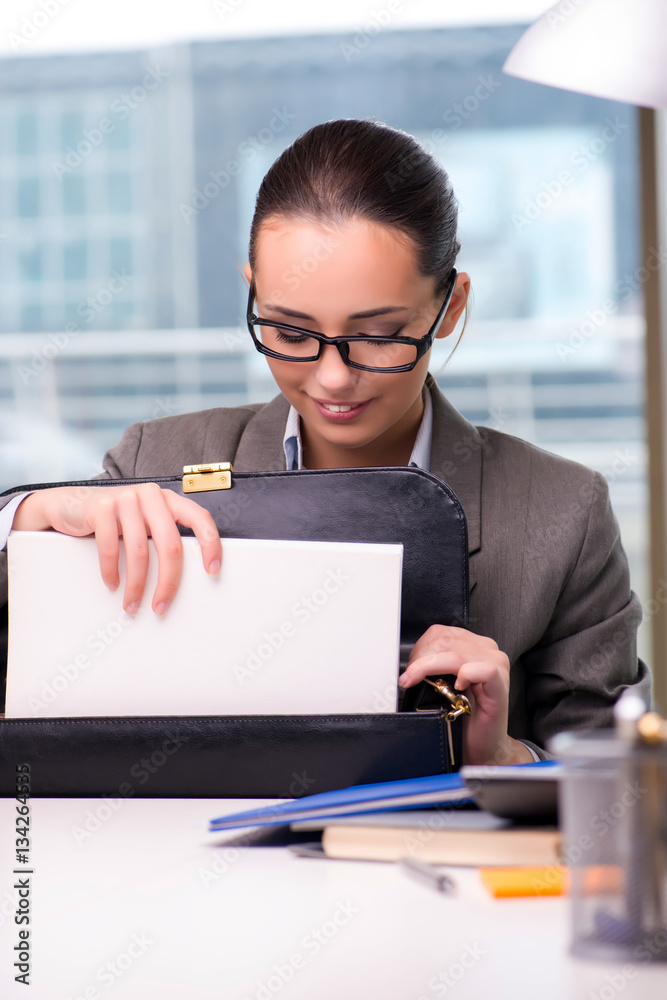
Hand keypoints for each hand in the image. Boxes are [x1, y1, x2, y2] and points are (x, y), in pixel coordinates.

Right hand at [12, 484, 220, 615]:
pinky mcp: (101, 507)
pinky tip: (113, 584)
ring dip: (136, 585)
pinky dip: (111, 572)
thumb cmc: (112, 520)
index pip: (200, 517)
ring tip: (132, 604)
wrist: (67, 504)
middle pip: (170, 544)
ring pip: (140, 551)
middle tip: (161, 606)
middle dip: (168, 581)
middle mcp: (150, 495)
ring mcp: (126, 498)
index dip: (211, 544)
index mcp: (167, 499)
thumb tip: (181, 576)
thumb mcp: (142, 523)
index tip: (213, 571)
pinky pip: (111, 548)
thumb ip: (161, 536)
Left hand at [398, 624, 532, 764]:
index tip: (408, 669)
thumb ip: (436, 665)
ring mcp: (498, 666)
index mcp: (475, 645)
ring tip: (418, 683)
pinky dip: (464, 675)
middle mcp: (489, 651)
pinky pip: (482, 670)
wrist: (483, 746)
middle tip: (410, 679)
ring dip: (429, 667)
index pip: (441, 633)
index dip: (419, 648)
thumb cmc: (464, 717)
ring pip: (456, 654)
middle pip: (445, 642)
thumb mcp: (445, 684)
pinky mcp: (501, 684)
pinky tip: (456, 687)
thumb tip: (410, 661)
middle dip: (420, 660)